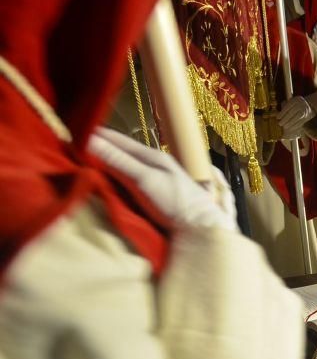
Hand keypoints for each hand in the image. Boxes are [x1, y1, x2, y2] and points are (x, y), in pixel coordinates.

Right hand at [88, 128, 236, 231]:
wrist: (200, 227)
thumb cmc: (175, 201)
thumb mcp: (144, 179)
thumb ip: (119, 161)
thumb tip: (91, 140)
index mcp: (153, 156)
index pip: (119, 141)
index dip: (98, 136)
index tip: (75, 131)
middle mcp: (154, 164)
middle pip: (122, 152)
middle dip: (101, 148)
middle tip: (75, 146)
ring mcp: (156, 179)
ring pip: (126, 165)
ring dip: (108, 162)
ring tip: (87, 160)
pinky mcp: (156, 194)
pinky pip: (131, 180)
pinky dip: (117, 176)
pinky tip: (111, 180)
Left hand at [279, 96, 314, 147]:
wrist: (310, 105)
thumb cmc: (296, 105)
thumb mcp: (291, 102)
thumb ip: (284, 106)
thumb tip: (273, 114)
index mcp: (296, 99)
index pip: (288, 106)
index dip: (282, 112)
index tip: (277, 118)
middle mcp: (302, 103)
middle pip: (292, 112)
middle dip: (285, 119)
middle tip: (280, 124)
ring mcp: (306, 110)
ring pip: (297, 117)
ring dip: (290, 123)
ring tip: (284, 127)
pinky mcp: (308, 116)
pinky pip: (301, 121)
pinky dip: (295, 125)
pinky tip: (291, 128)